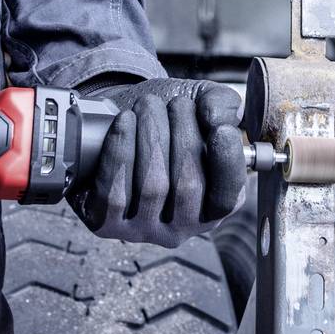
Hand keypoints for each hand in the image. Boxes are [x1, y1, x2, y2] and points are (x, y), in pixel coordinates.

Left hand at [69, 77, 248, 247]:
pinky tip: (125, 122)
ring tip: (148, 105)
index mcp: (212, 206)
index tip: (221, 129)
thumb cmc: (162, 121)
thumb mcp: (200, 106)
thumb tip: (220, 117)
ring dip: (151, 135)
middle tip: (178, 104)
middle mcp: (181, 227)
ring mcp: (143, 229)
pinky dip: (120, 150)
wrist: (112, 122)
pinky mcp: (107, 223)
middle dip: (184, 136)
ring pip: (152, 187)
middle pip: (188, 187)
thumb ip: (223, 105)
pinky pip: (114, 193)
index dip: (227, 164)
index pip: (227, 199)